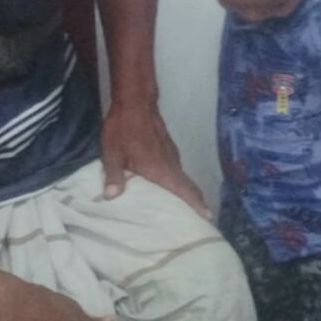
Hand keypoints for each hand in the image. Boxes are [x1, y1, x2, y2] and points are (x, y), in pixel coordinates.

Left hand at [101, 100, 210, 218]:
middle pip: (189, 186)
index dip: (196, 204)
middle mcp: (171, 164)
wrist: (135, 101)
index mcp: (160, 169)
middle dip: (197, 202)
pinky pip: (178, 170)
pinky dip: (180, 182)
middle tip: (203, 220)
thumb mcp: (112, 152)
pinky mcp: (168, 149)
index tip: (209, 217)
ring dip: (188, 193)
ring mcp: (172, 155)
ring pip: (184, 178)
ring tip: (187, 210)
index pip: (184, 190)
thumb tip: (111, 196)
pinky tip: (171, 188)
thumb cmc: (123, 128)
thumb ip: (113, 175)